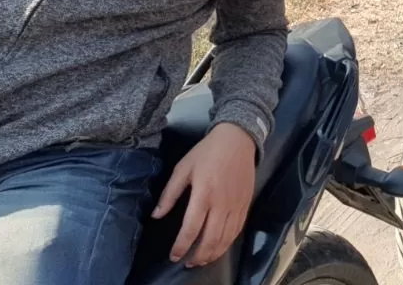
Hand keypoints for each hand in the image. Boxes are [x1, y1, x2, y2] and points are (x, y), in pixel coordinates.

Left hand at [152, 122, 256, 267]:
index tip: (174, 256)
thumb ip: (170, 193)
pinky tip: (218, 247)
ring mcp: (236, 205)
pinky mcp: (245, 204)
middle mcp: (222, 203)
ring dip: (213, 254)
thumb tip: (156, 215)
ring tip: (201, 260)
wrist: (238, 139)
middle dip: (198, 256)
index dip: (181, 246)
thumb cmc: (207, 152)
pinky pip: (237, 230)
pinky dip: (227, 243)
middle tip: (187, 263)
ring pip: (225, 238)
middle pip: (210, 239)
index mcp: (204, 194)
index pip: (191, 228)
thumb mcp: (183, 167)